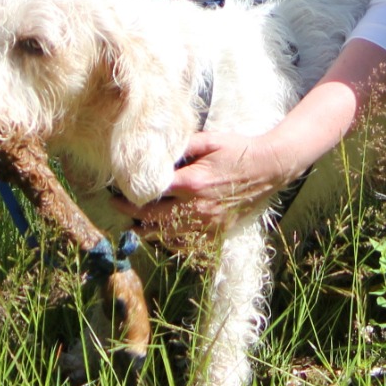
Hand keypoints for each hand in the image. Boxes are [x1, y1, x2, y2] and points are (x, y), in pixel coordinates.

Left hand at [121, 131, 298, 244]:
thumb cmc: (237, 150)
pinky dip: (171, 242)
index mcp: (192, 183)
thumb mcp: (208, 140)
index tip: (117, 191)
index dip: (130, 194)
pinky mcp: (218, 232)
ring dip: (148, 232)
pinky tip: (162, 236)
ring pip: (169, 236)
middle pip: (154, 218)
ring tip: (133, 226)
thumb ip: (181, 146)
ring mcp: (209, 224)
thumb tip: (156, 151)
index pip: (152, 194)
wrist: (269, 167)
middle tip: (117, 207)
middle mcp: (198, 208)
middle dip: (131, 214)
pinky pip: (188, 245)